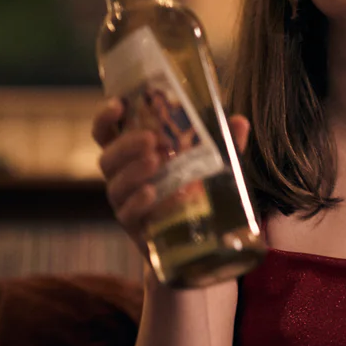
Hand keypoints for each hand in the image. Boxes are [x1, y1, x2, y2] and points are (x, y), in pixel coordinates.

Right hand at [91, 98, 250, 251]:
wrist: (198, 241)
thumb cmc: (197, 192)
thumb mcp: (212, 165)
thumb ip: (223, 144)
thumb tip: (239, 121)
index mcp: (132, 157)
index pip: (106, 134)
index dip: (106, 118)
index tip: (119, 105)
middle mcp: (122, 179)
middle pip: (107, 159)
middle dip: (126, 146)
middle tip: (151, 139)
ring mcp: (126, 204)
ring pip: (115, 186)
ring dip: (132, 172)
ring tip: (154, 161)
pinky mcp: (135, 229)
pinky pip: (129, 214)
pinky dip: (139, 202)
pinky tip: (153, 193)